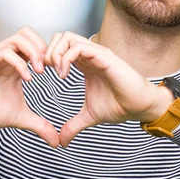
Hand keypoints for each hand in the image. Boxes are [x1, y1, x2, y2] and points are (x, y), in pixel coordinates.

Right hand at [0, 26, 58, 147]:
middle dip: (43, 48)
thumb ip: (40, 125)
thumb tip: (56, 142)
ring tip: (39, 71)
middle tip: (49, 68)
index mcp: (16, 63)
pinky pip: (4, 52)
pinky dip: (19, 63)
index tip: (58, 71)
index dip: (49, 54)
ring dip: (33, 52)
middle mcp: (6, 56)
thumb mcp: (21, 117)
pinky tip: (26, 79)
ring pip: (18, 38)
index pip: (36, 43)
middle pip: (28, 33)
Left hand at [44, 32, 173, 146]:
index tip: (40, 76)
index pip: (59, 47)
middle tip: (43, 72)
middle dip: (46, 52)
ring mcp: (96, 53)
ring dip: (54, 53)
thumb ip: (73, 125)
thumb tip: (62, 142)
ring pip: (67, 37)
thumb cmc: (119, 105)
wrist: (139, 106)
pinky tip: (64, 75)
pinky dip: (65, 58)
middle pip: (60, 36)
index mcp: (84, 64)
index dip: (46, 58)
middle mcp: (89, 55)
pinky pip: (78, 47)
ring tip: (55, 72)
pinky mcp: (104, 56)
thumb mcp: (89, 116)